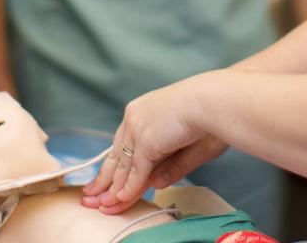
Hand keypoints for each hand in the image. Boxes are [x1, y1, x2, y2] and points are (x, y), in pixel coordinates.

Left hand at [81, 74, 226, 213]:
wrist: (214, 100)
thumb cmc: (211, 114)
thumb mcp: (189, 143)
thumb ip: (172, 165)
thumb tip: (155, 184)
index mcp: (143, 109)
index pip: (124, 141)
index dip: (116, 162)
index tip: (108, 177)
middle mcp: (135, 116)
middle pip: (117, 154)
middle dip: (105, 178)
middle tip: (92, 195)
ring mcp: (138, 129)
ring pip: (124, 166)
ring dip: (114, 188)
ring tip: (104, 205)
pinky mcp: (145, 142)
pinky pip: (135, 172)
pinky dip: (129, 189)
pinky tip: (122, 200)